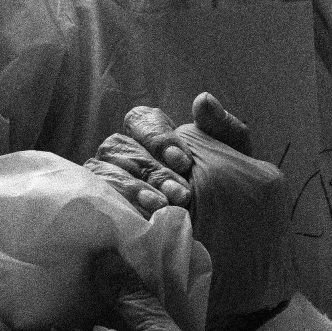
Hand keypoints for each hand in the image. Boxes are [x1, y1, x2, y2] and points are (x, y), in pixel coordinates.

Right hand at [85, 92, 250, 215]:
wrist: (227, 229)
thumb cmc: (224, 186)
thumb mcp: (232, 156)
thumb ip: (222, 127)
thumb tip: (203, 101)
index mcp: (150, 133)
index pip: (140, 120)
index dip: (157, 137)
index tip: (184, 161)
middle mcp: (123, 153)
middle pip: (119, 147)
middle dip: (151, 170)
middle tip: (181, 194)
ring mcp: (107, 180)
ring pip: (103, 172)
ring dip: (133, 188)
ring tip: (163, 207)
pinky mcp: (104, 209)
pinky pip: (99, 201)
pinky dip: (119, 207)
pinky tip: (143, 222)